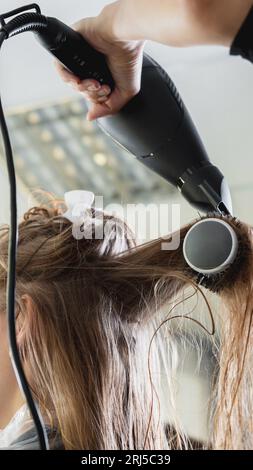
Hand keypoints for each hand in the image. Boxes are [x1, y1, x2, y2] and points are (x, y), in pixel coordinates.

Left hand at [55, 3, 144, 120]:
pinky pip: (60, 66)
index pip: (91, 94)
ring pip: (71, 80)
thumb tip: (90, 117)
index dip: (96, 99)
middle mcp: (91, 66)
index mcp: (103, 75)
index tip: (107, 92)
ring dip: (81, 88)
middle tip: (103, 86)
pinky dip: (67, 78)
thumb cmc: (130, 59)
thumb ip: (109, 108)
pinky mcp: (70, 46)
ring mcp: (80, 56)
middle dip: (91, 93)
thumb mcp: (126, 92)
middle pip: (81, 90)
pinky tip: (78, 80)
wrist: (124, 38)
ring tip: (94, 83)